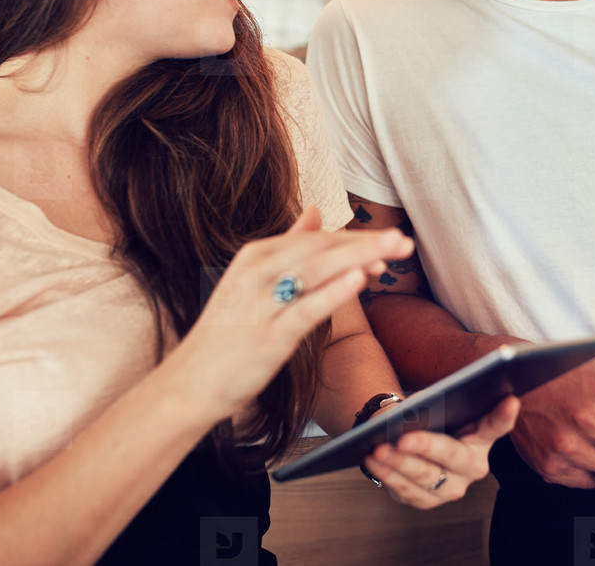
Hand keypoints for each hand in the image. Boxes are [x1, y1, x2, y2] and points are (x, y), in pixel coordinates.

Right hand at [168, 207, 413, 421]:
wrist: (191, 382)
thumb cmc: (227, 333)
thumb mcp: (253, 280)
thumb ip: (287, 245)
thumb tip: (314, 211)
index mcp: (257, 256)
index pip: (315, 239)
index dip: (355, 240)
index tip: (388, 243)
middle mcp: (258, 273)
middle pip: (321, 250)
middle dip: (366, 244)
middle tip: (404, 240)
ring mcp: (261, 303)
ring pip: (317, 272)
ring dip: (358, 259)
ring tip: (393, 251)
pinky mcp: (268, 335)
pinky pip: (305, 309)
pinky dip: (333, 292)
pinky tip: (359, 280)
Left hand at [362, 395, 519, 508]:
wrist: (413, 440)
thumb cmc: (430, 417)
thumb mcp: (438, 406)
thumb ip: (437, 405)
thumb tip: (412, 412)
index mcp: (482, 438)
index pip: (496, 425)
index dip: (503, 415)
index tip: (510, 400)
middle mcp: (473, 467)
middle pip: (453, 456)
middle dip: (427, 447)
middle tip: (404, 438)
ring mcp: (451, 488)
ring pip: (425, 478)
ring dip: (399, 464)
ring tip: (379, 449)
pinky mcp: (428, 500)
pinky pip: (406, 491)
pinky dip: (387, 475)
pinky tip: (372, 461)